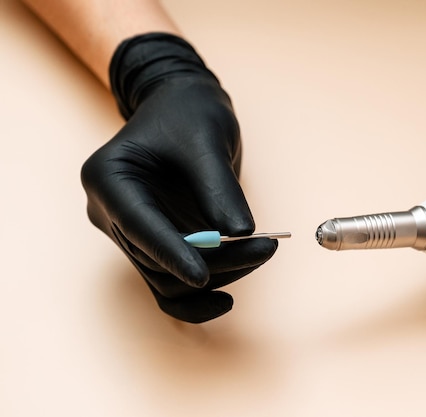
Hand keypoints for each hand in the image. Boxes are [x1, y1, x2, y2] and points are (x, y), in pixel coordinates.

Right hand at [81, 33, 277, 322]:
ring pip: (167, 278)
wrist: (186, 108)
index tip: (202, 276)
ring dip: (217, 275)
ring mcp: (132, 232)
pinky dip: (198, 294)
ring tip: (262, 250)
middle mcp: (111, 212)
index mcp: (108, 178)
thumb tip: (241, 235)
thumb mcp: (206, 141)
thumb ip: (220, 188)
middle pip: (156, 259)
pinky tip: (226, 299)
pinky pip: (171, 282)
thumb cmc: (189, 114)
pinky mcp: (155, 244)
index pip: (136, 225)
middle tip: (264, 248)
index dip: (169, 253)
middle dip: (213, 262)